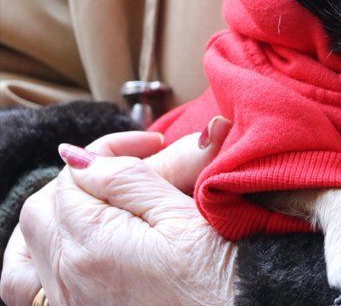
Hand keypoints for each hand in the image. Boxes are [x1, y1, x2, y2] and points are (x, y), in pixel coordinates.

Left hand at [0, 117, 234, 305]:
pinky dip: (37, 256)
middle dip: (85, 178)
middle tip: (133, 170)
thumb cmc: (220, 275)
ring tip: (92, 204)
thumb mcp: (184, 216)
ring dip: (52, 215)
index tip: (153, 145)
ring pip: (30, 243)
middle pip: (46, 205)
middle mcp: (68, 275)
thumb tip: (81, 157)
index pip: (76, 173)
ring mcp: (67, 300)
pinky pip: (25, 285)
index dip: (112, 148)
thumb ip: (128, 180)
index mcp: (93, 242)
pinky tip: (68, 247)